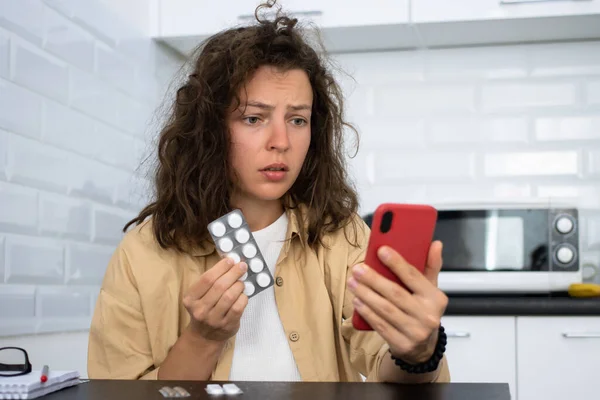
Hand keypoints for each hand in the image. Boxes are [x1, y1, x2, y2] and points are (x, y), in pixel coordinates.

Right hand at [182, 257, 248, 341]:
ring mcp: (213, 319)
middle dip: (233, 273)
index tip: (230, 260)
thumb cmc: (205, 309)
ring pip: (229, 296)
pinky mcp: (226, 325)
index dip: (221, 267)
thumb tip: (231, 263)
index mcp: (190, 299)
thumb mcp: (200, 296)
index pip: (207, 279)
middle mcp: (200, 310)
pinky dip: (243, 297)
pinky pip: (238, 307)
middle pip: (219, 286)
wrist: (205, 336)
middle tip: (242, 266)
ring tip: (241, 281)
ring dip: (238, 285)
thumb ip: (212, 281)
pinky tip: (243, 294)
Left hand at [348, 241, 447, 363]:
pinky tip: (357, 301)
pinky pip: (380, 325)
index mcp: (435, 298)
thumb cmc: (423, 311)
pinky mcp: (402, 344)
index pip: (414, 276)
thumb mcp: (430, 289)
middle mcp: (427, 315)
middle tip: (358, 269)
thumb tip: (435, 244)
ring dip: (366, 294)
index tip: (381, 250)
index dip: (396, 263)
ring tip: (353, 282)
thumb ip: (431, 266)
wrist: (424, 347)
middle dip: (373, 279)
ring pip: (385, 309)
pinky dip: (367, 312)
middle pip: (395, 293)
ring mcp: (415, 332)